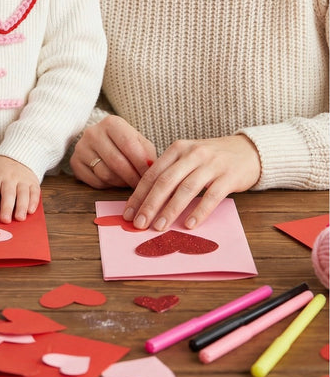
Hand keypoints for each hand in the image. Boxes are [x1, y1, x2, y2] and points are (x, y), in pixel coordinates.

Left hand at [0, 155, 39, 222]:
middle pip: (8, 193)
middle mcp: (9, 178)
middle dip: (7, 207)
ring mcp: (22, 180)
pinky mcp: (33, 182)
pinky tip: (31, 211)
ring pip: (23, 193)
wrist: (17, 156)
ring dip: (22, 206)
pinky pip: (35, 191)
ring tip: (19, 218)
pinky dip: (34, 201)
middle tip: (5, 220)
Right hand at [70, 115, 156, 188]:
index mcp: (111, 123)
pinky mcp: (74, 162)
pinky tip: (114, 181)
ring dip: (121, 183)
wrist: (101, 140)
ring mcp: (81, 147)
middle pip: (116, 162)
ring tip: (128, 182)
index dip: (141, 164)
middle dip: (132, 177)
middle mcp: (93, 132)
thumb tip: (150, 171)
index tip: (150, 176)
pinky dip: (108, 186)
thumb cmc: (125, 143)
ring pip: (105, 174)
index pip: (129, 145)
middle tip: (141, 186)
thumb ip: (147, 154)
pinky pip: (95, 182)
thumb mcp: (139, 142)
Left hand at [123, 134, 260, 230]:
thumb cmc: (212, 158)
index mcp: (178, 149)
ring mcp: (212, 164)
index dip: (139, 194)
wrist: (248, 151)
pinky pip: (211, 196)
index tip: (129, 213)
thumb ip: (170, 172)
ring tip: (159, 227)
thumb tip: (146, 200)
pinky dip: (199, 211)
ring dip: (170, 210)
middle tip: (139, 224)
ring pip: (186, 189)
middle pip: (166, 181)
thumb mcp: (188, 157)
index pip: (153, 173)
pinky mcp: (228, 176)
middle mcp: (193, 154)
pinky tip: (190, 224)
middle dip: (150, 204)